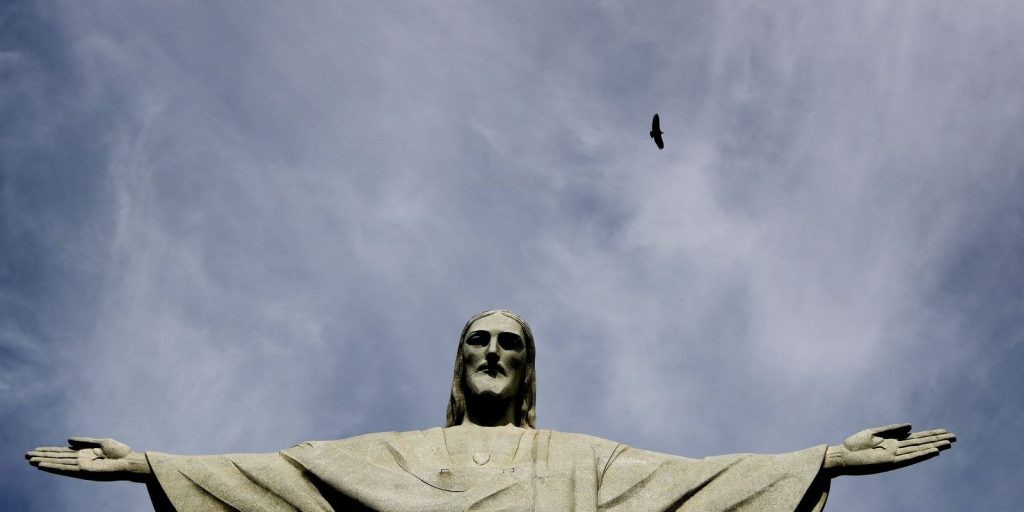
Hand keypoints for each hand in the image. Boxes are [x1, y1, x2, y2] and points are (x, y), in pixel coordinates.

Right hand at [25, 437, 150, 481]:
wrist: (130, 462)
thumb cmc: (120, 452)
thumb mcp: (102, 442)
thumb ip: (84, 441)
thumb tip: (67, 440)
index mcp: (84, 453)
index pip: (62, 452)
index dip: (49, 451)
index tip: (36, 449)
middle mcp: (80, 460)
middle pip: (57, 457)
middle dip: (42, 456)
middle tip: (26, 455)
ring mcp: (80, 466)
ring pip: (58, 463)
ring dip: (44, 462)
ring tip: (30, 459)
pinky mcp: (83, 471)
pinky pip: (65, 469)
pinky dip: (53, 467)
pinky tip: (42, 465)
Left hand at [823, 423, 955, 475]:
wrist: (842, 456)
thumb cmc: (854, 444)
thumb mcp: (874, 432)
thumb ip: (892, 429)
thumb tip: (912, 426)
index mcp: (893, 442)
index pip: (916, 438)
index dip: (930, 434)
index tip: (945, 431)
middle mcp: (897, 449)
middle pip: (921, 443)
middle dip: (937, 440)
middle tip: (955, 436)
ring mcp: (895, 456)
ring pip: (919, 450)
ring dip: (934, 446)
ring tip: (949, 443)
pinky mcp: (891, 462)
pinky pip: (910, 458)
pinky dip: (923, 454)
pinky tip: (934, 451)